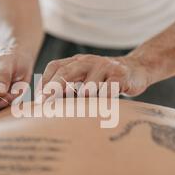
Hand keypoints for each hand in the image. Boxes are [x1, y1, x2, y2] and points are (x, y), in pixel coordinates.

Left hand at [39, 54, 153, 99]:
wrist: (137, 69)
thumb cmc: (106, 79)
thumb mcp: (86, 78)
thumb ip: (69, 86)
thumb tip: (46, 104)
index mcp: (77, 61)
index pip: (55, 67)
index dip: (44, 82)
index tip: (37, 99)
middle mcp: (89, 61)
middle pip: (67, 72)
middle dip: (54, 88)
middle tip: (45, 103)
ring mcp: (105, 67)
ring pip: (88, 85)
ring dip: (80, 100)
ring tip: (75, 113)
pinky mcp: (120, 76)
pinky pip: (107, 91)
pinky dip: (101, 101)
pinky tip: (99, 109)